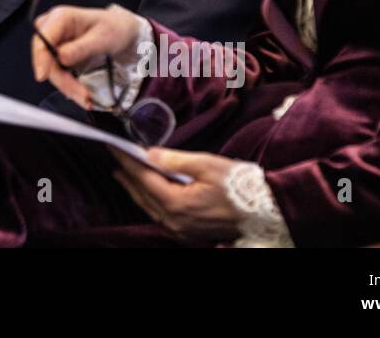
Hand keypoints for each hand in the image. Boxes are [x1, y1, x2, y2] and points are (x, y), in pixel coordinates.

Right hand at [31, 4, 144, 107]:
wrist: (121, 32)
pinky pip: (57, 73)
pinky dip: (69, 85)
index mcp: (61, 17)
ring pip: (50, 70)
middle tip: (82, 95)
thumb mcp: (102, 38)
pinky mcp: (57, 55)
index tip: (43, 76)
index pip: (41, 39)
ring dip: (67, 86)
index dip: (40, 59)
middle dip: (61, 79)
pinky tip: (81, 92)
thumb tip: (60, 57)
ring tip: (86, 97)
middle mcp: (53, 28)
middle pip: (44, 58)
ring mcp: (53, 43)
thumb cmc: (113, 28)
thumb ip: (81, 48)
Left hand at [113, 148, 245, 241]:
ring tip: (124, 174)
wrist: (265, 211)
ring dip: (136, 190)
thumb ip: (175, 159)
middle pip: (142, 195)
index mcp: (177, 203)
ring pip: (150, 208)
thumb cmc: (239, 185)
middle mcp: (175, 221)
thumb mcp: (206, 165)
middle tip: (115, 158)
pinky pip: (161, 217)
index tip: (114, 147)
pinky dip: (150, 202)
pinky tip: (148, 193)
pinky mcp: (188, 234)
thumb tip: (149, 154)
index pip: (143, 178)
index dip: (127, 161)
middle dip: (127, 175)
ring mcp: (181, 231)